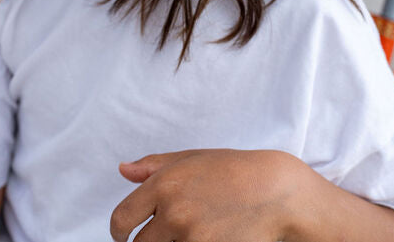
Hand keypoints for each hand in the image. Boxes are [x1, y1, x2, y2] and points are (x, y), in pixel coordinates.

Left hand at [111, 149, 303, 241]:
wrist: (275, 191)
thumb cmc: (231, 171)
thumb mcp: (191, 159)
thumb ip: (152, 166)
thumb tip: (123, 170)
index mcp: (164, 184)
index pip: (121, 219)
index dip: (118, 232)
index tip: (123, 236)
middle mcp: (174, 211)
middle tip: (160, 237)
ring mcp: (192, 236)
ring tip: (189, 230)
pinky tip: (205, 238)